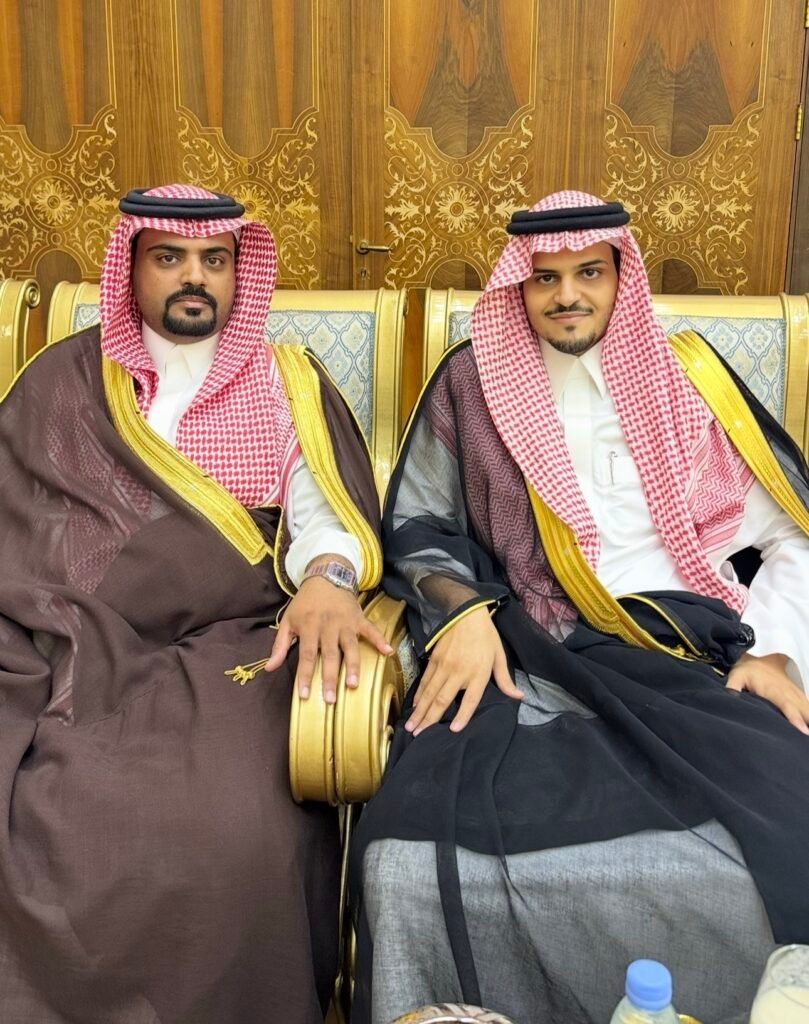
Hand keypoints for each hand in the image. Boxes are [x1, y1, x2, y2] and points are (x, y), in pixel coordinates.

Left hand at [264, 577, 391, 702]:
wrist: (326, 576)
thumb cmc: (305, 603)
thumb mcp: (288, 620)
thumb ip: (279, 645)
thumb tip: (269, 668)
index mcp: (309, 626)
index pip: (306, 655)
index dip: (305, 675)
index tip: (305, 695)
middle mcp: (328, 625)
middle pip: (329, 655)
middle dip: (330, 678)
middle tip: (330, 699)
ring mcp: (345, 622)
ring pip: (350, 646)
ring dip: (353, 666)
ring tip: (353, 685)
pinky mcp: (359, 618)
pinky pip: (371, 630)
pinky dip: (380, 640)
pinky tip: (388, 652)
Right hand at [406, 606, 521, 735]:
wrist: (466, 612)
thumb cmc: (486, 636)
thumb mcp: (499, 657)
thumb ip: (505, 680)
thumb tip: (519, 697)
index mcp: (478, 673)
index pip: (470, 699)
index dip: (462, 716)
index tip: (453, 730)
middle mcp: (459, 672)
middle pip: (442, 699)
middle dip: (429, 719)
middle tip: (418, 735)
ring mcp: (444, 666)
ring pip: (429, 692)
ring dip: (419, 711)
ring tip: (411, 726)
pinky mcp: (434, 659)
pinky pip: (425, 681)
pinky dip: (419, 695)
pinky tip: (414, 706)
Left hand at [726, 652, 808, 733]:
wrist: (757, 660)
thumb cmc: (746, 671)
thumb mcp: (736, 676)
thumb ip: (732, 687)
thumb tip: (729, 698)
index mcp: (772, 689)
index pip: (786, 704)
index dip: (794, 717)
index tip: (803, 730)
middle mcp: (787, 691)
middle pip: (802, 708)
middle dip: (808, 721)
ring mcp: (794, 692)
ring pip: (807, 707)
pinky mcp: (798, 694)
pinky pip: (807, 704)